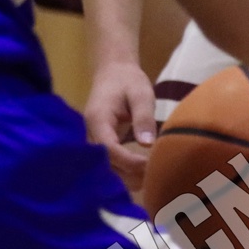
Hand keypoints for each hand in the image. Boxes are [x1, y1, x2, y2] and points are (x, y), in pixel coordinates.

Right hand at [85, 60, 156, 190]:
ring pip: (106, 168)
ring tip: (153, 175)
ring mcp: (94, 139)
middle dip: (130, 174)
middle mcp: (91, 133)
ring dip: (128, 177)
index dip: (130, 162)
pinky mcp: (101, 143)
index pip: (108, 149)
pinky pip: (109, 164)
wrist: (113, 71)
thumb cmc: (128, 80)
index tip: (152, 165)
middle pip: (105, 164)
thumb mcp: (140, 94)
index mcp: (97, 119)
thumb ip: (143, 117)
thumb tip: (147, 144)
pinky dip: (125, 172)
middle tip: (157, 174)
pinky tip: (143, 173)